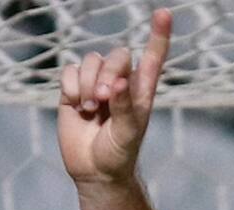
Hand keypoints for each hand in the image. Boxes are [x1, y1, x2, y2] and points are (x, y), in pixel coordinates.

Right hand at [57, 8, 171, 184]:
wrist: (94, 170)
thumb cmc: (119, 154)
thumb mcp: (127, 134)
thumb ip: (125, 107)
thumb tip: (119, 82)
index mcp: (141, 91)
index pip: (152, 57)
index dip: (158, 36)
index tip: (164, 14)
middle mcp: (120, 82)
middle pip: (116, 55)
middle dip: (107, 73)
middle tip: (104, 99)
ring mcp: (96, 83)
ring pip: (90, 60)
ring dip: (88, 83)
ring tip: (90, 108)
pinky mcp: (73, 89)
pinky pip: (69, 70)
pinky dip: (71, 86)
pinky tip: (77, 105)